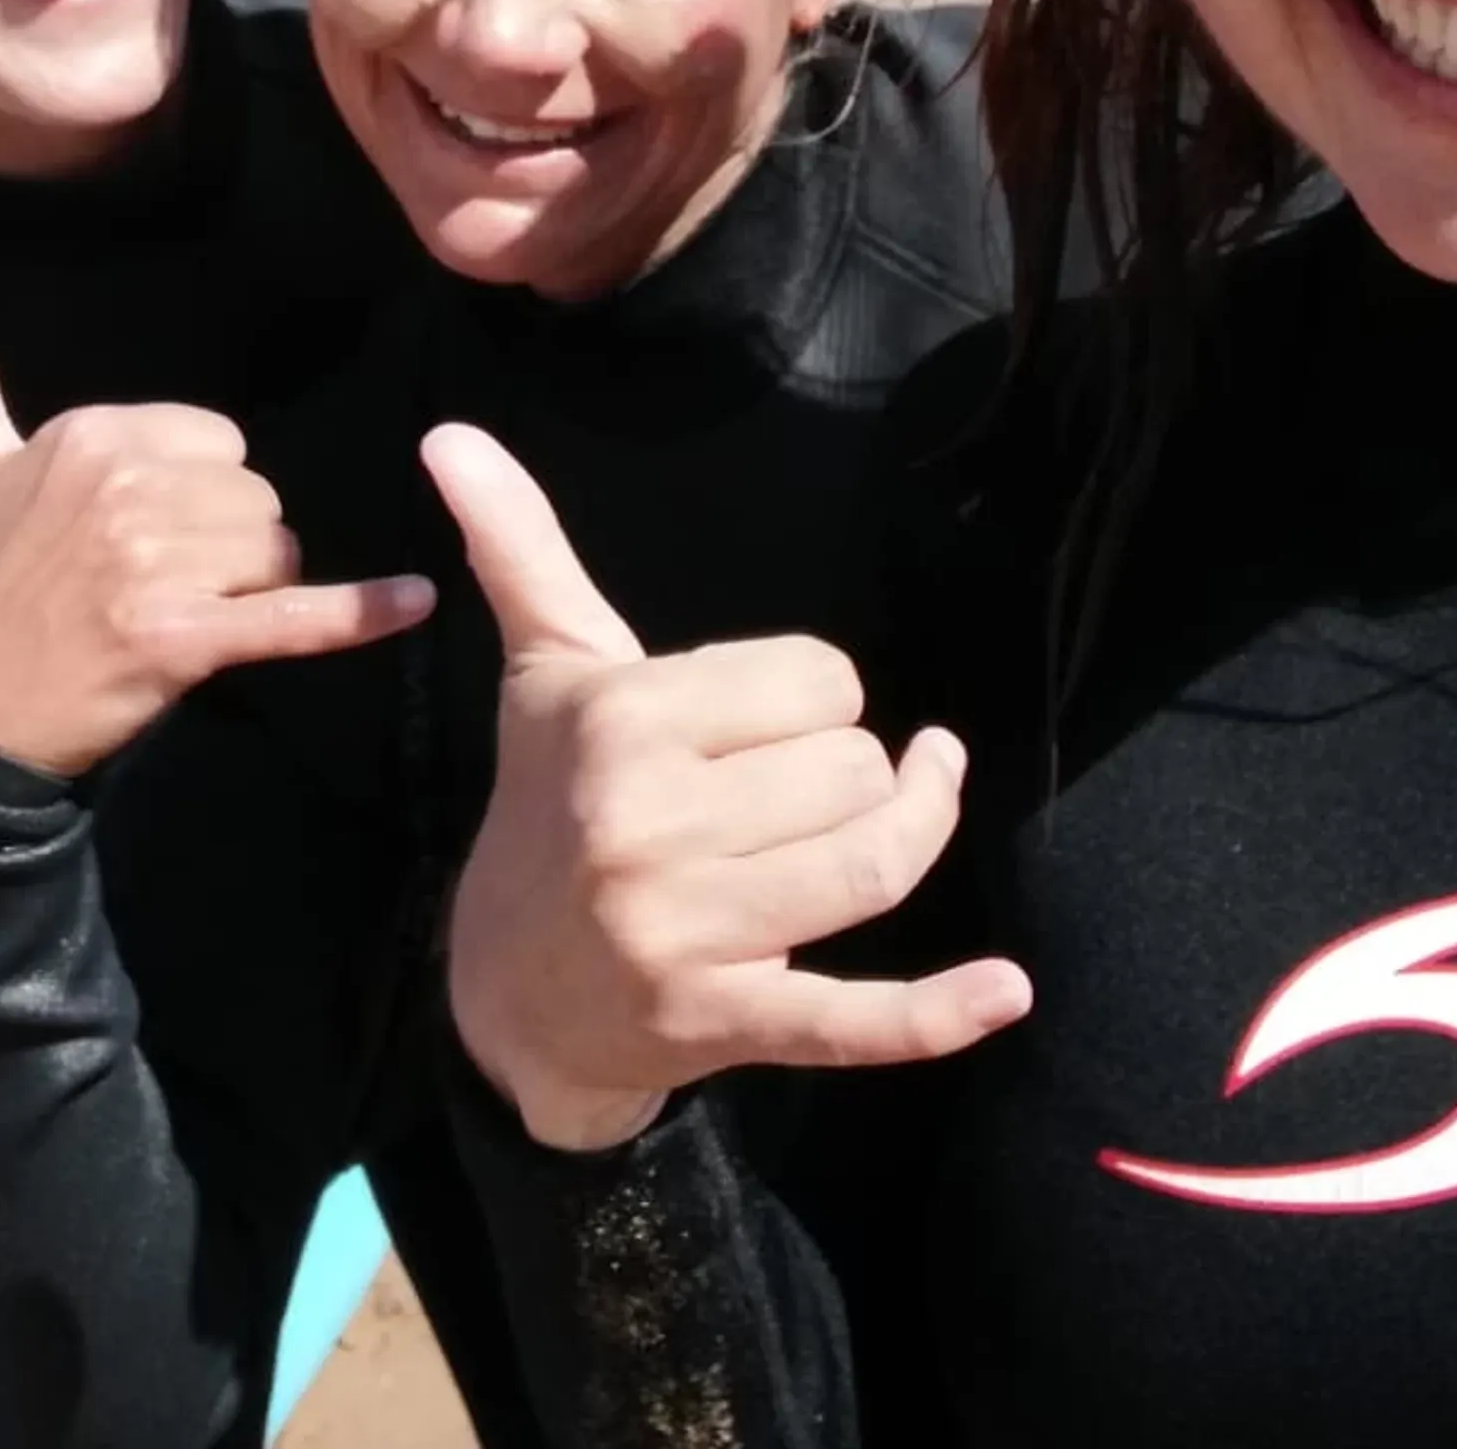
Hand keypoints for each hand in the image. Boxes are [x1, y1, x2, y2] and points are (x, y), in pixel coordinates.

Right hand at [0, 302, 435, 779]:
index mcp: (90, 433)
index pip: (215, 440)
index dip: (197, 493)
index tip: (141, 535)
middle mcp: (127, 483)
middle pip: (252, 494)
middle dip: (226, 543)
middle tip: (155, 586)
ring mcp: (157, 563)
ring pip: (273, 550)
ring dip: (246, 590)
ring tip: (175, 619)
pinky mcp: (185, 638)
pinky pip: (294, 616)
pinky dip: (360, 612)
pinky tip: (416, 600)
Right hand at [429, 422, 1031, 1151]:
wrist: (504, 993)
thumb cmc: (547, 803)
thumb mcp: (544, 671)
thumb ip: (518, 544)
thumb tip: (450, 434)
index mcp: (620, 719)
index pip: (822, 678)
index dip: (810, 697)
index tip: (753, 728)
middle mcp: (648, 822)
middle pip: (854, 770)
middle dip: (839, 776)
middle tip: (772, 798)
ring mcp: (685, 932)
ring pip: (871, 863)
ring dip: (891, 841)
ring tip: (870, 827)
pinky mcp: (723, 1022)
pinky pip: (853, 1020)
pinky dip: (939, 1013)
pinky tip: (1005, 990)